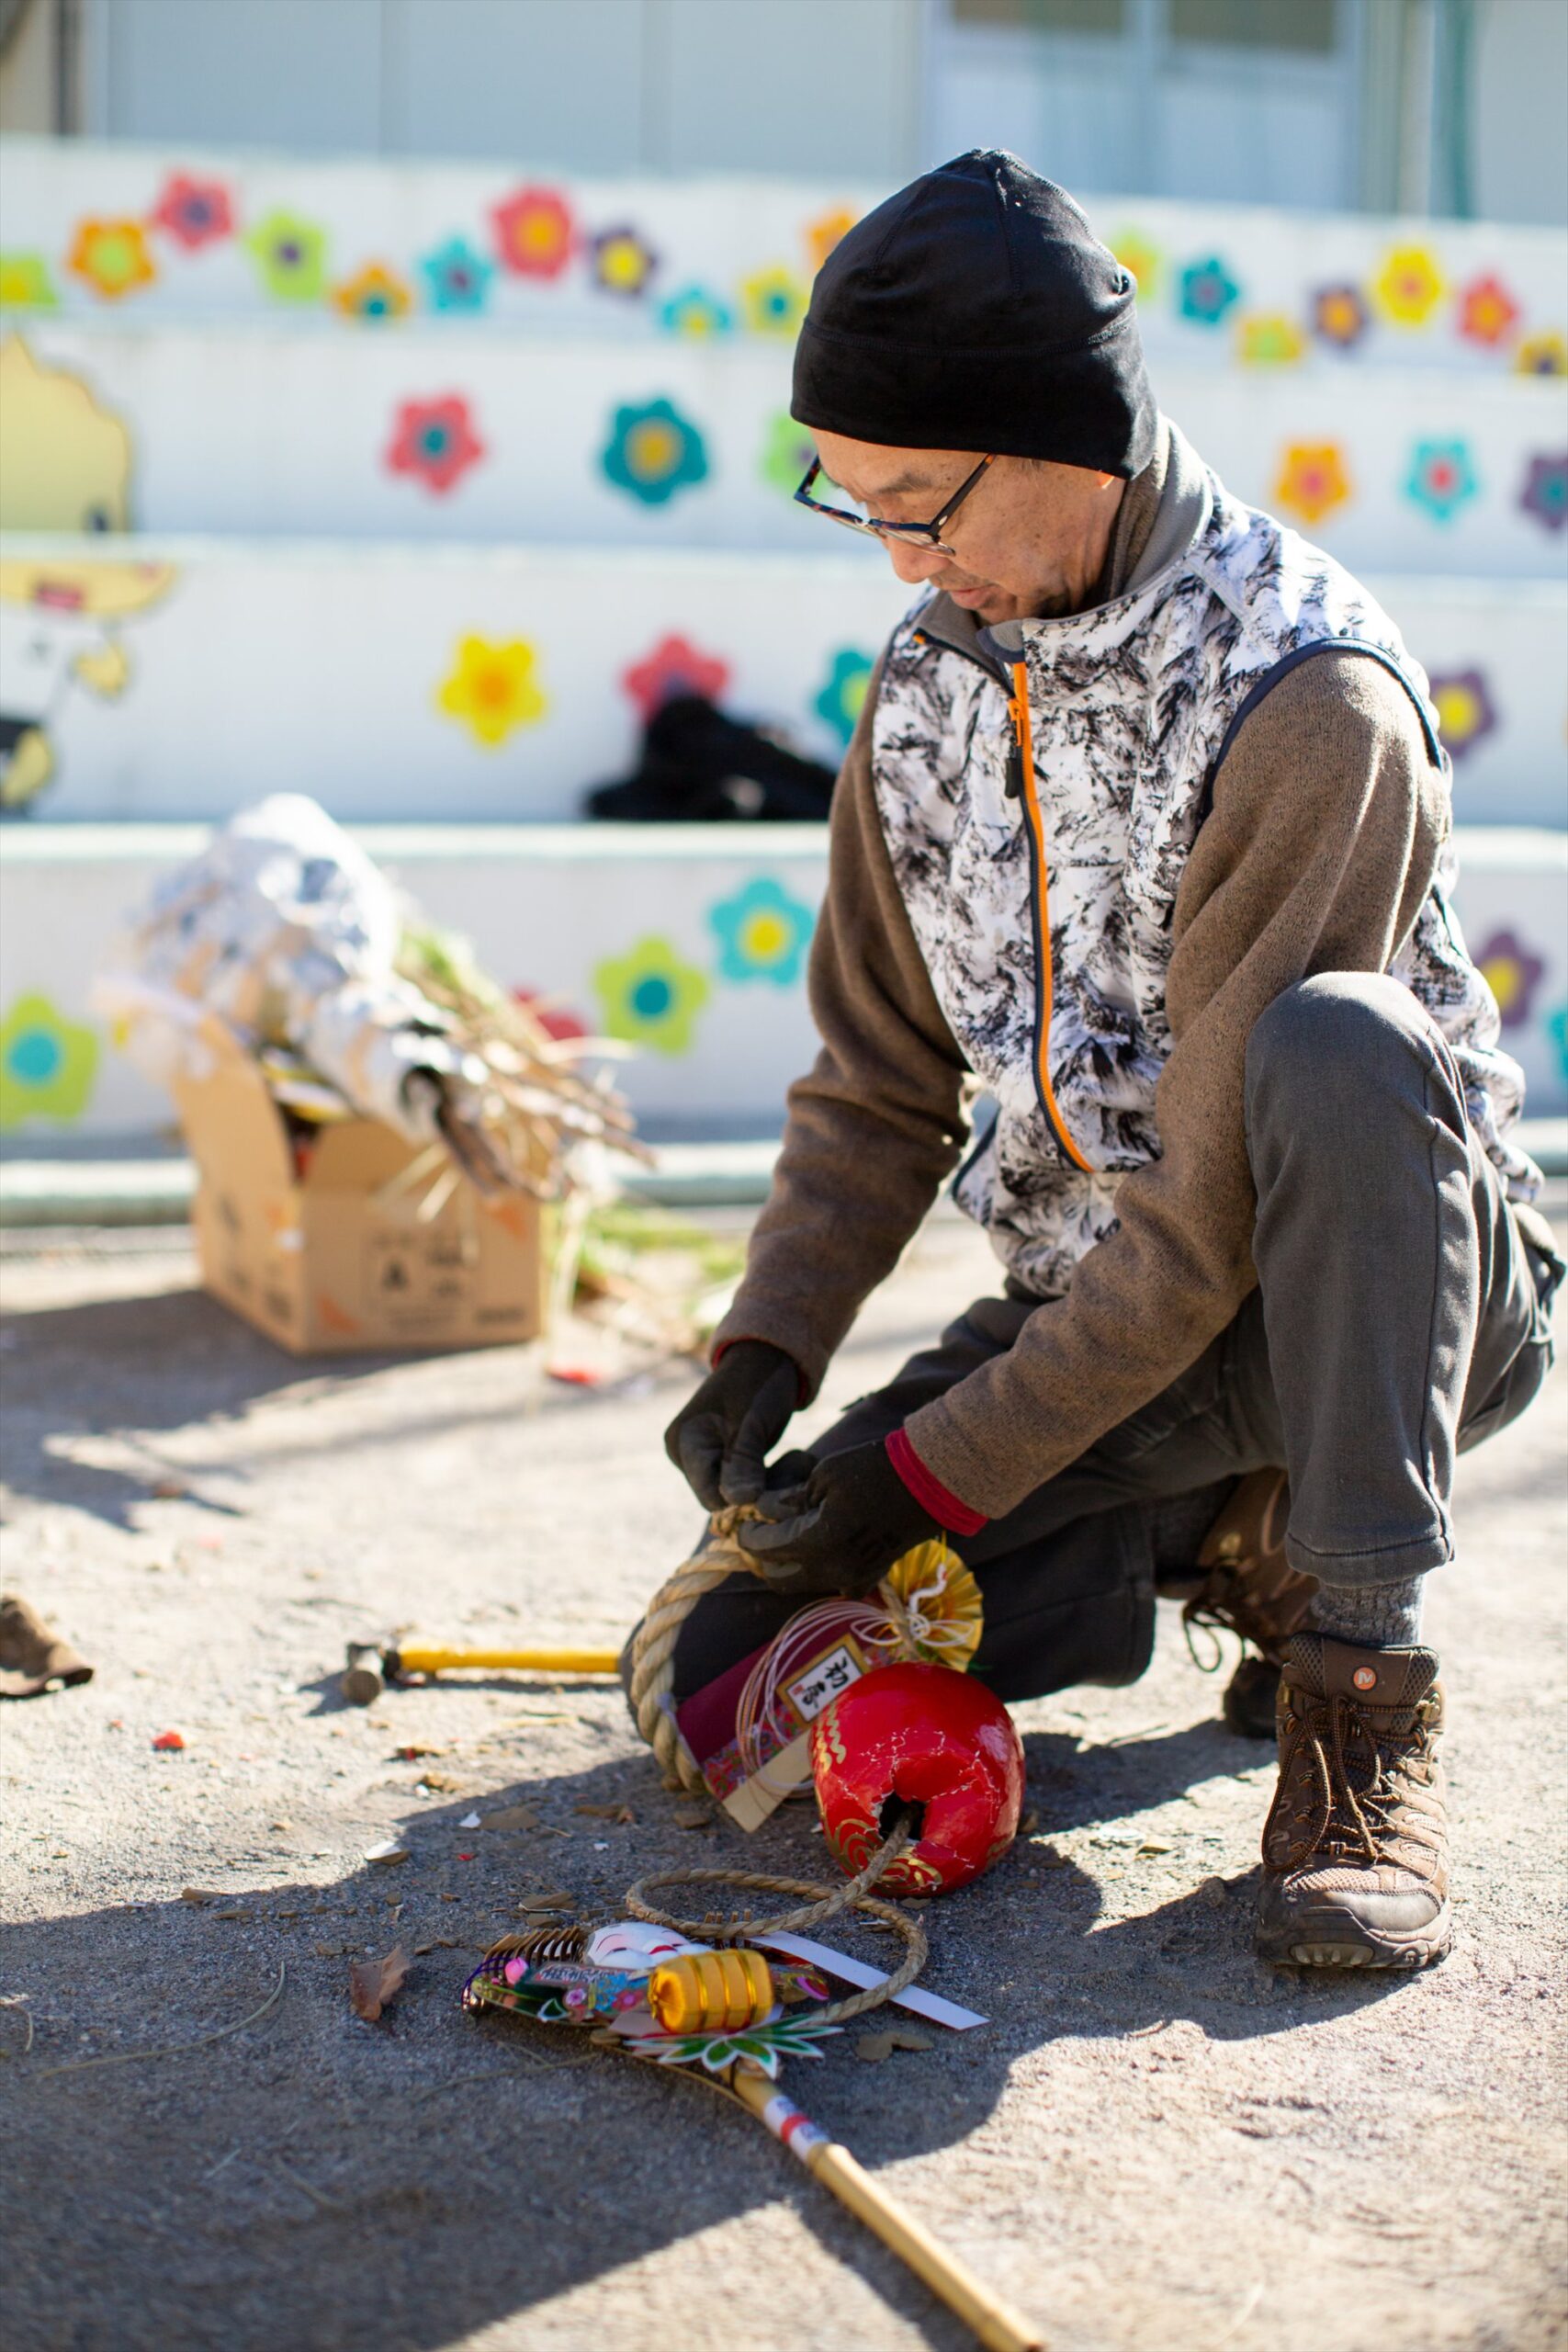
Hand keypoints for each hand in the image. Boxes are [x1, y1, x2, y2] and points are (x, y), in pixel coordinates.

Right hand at [664, 1341, 799, 1510]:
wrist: (769, 1355)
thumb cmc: (760, 1380)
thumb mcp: (755, 1421)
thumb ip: (744, 1461)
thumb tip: (738, 1501)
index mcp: (684, 1443)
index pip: (710, 1496)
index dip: (745, 1498)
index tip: (782, 1485)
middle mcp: (685, 1456)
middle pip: (724, 1497)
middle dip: (764, 1489)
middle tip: (799, 1464)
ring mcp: (702, 1459)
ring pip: (739, 1494)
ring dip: (774, 1483)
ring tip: (801, 1459)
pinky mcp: (721, 1460)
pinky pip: (746, 1484)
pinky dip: (772, 1478)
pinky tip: (794, 1459)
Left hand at [738, 1437, 937, 1599]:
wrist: (928, 1483)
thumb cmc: (874, 1470)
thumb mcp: (823, 1476)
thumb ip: (789, 1500)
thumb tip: (766, 1511)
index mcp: (818, 1543)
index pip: (766, 1549)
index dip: (748, 1535)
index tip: (742, 1522)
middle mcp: (833, 1570)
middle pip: (778, 1578)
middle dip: (762, 1558)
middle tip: (757, 1534)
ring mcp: (853, 1579)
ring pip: (802, 1583)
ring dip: (786, 1564)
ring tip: (781, 1536)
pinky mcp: (868, 1578)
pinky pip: (829, 1582)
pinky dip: (814, 1568)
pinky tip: (813, 1544)